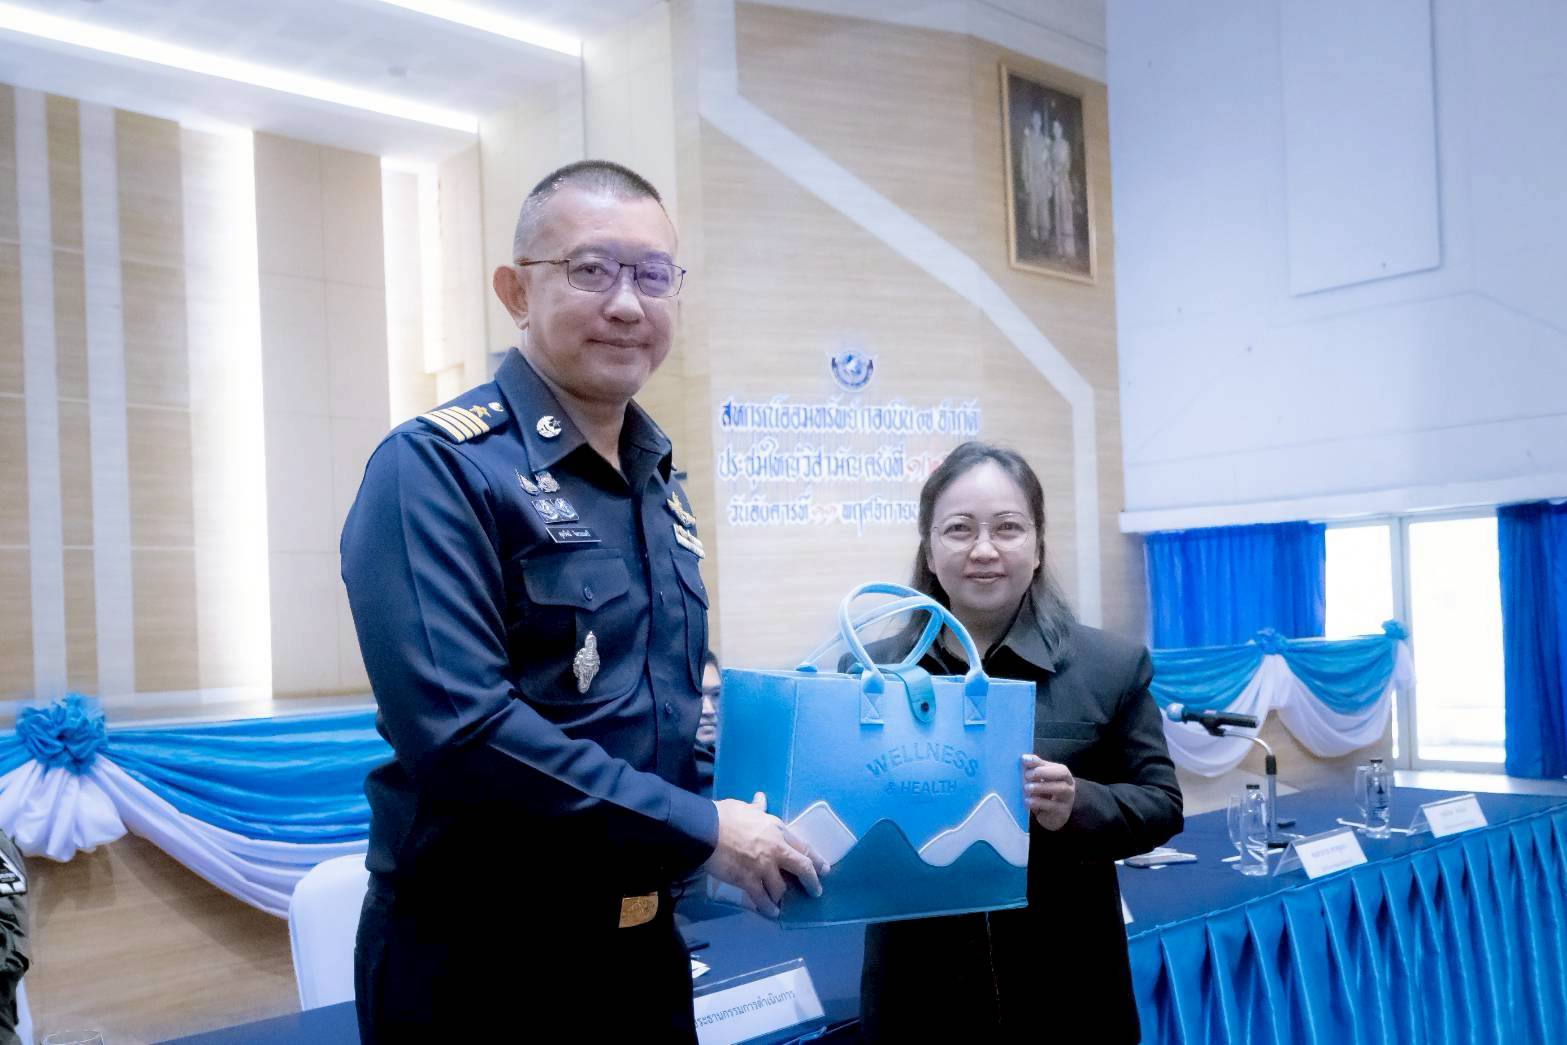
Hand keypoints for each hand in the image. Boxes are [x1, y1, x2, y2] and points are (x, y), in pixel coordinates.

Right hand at [705, 792, 827, 917]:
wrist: (706, 829)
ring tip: (782, 903)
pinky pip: (761, 898)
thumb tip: (761, 798)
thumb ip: (757, 807)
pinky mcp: (748, 879)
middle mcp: (775, 849)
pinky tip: (771, 912)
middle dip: (811, 881)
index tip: (824, 868)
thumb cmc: (725, 815)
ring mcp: (763, 866)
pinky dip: (767, 907)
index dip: (815, 859)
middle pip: (801, 867)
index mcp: (777, 830)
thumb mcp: (745, 808)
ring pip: (781, 887)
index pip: (803, 846)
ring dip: (782, 896)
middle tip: (816, 891)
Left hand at [1022, 754, 1074, 830]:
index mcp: (1063, 774)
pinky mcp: (1062, 812)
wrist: (1054, 816)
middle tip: (1027, 775)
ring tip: (1027, 788)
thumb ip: (1035, 768)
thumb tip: (1025, 758)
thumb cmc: (1046, 793)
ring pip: (1060, 789)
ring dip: (1041, 786)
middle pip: (1062, 773)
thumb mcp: (1042, 780)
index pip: (1054, 764)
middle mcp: (1069, 784)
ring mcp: (1067, 798)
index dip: (1040, 762)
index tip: (1024, 761)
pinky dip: (1038, 802)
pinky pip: (1052, 806)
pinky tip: (1028, 801)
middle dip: (1043, 771)